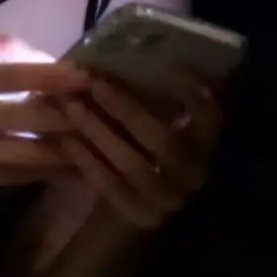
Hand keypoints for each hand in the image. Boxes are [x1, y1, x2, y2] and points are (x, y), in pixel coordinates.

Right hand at [0, 35, 89, 192]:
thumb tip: (44, 57)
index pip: (21, 77)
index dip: (59, 78)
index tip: (90, 77)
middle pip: (35, 121)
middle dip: (74, 117)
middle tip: (104, 113)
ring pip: (34, 156)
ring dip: (70, 150)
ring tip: (100, 143)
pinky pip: (20, 177)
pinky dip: (50, 172)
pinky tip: (77, 167)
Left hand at [57, 68, 221, 229]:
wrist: (126, 220)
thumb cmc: (139, 157)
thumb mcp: (150, 129)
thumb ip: (146, 102)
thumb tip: (112, 57)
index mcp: (202, 146)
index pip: (210, 119)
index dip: (193, 94)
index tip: (167, 65)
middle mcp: (193, 174)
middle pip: (163, 140)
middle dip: (126, 109)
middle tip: (95, 83)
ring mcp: (167, 200)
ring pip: (132, 163)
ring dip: (98, 131)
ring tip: (70, 105)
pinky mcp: (139, 216)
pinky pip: (110, 184)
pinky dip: (87, 159)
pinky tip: (66, 138)